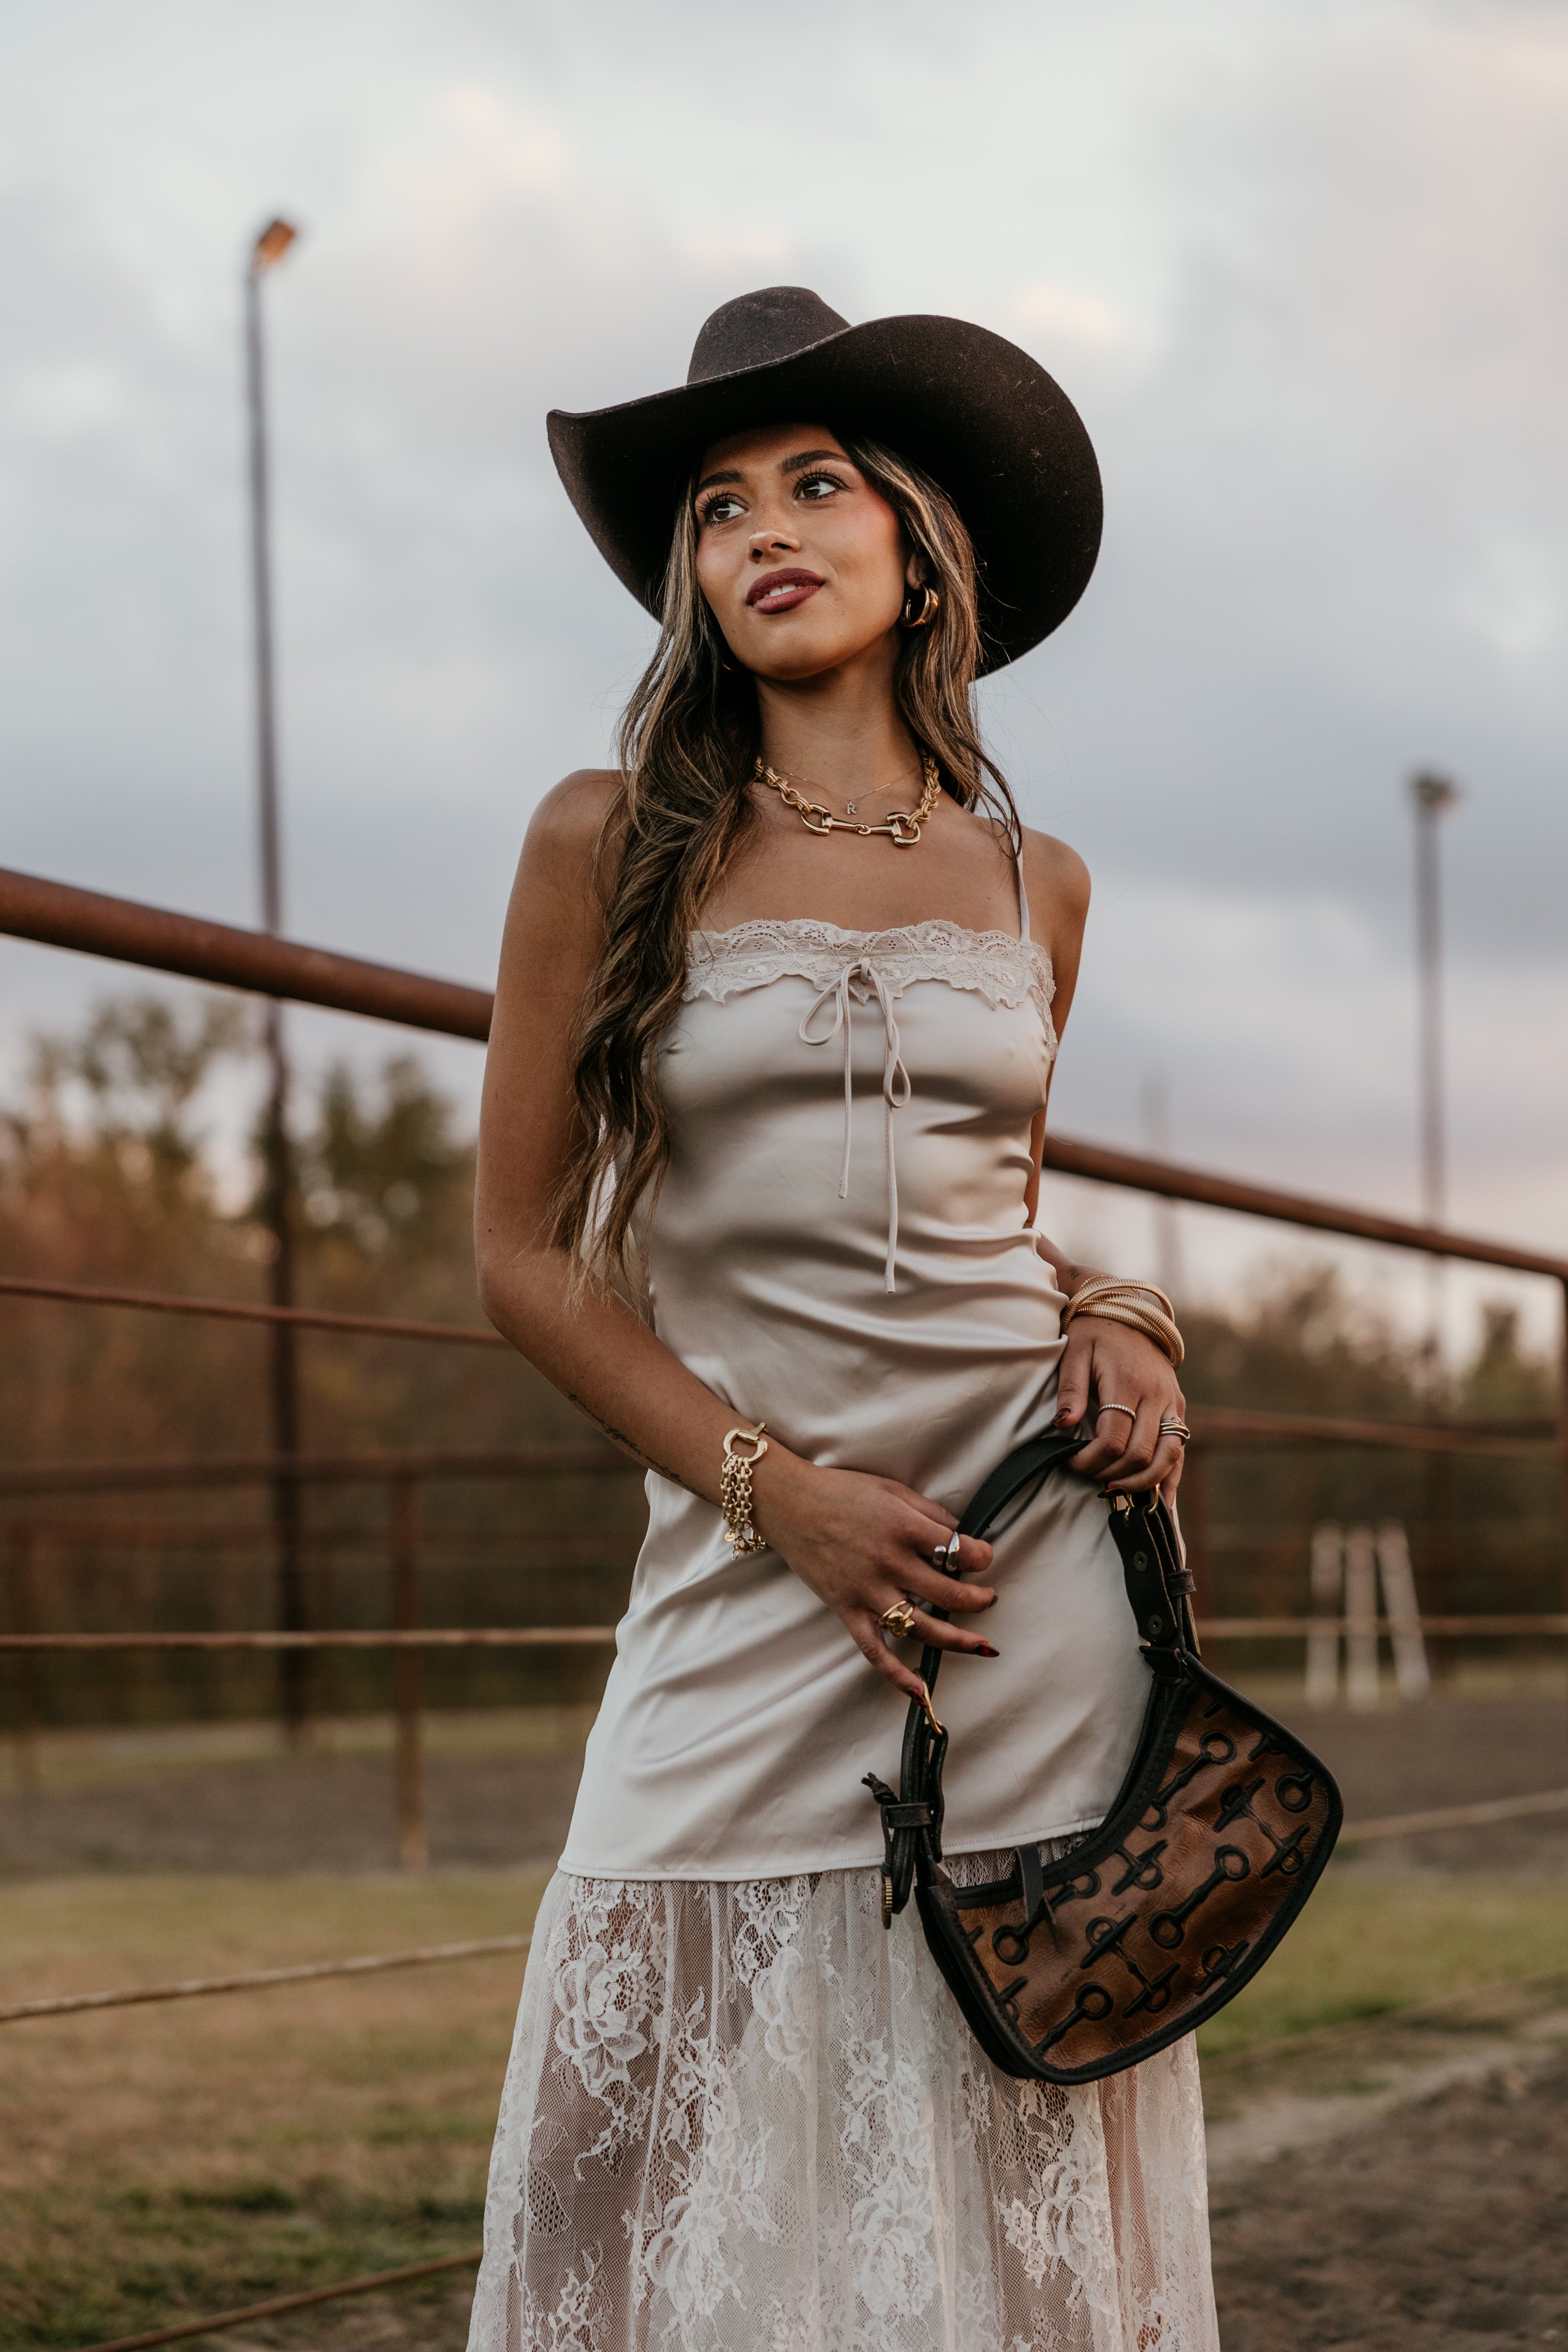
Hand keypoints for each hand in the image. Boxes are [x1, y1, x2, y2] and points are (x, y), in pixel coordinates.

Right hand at [753, 1451, 998, 1701]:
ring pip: (922, 1628)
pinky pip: (875, 1651)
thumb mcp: (893, 1490)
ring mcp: (867, 1592)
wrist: (789, 1503)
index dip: (982, 1557)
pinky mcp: (847, 1610)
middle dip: (980, 1600)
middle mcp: (890, 1564)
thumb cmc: (841, 1491)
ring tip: (983, 1645)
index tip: (984, 1557)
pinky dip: (897, 1675)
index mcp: (904, 1529)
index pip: (960, 1553)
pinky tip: (920, 1691)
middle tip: (988, 1598)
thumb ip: (929, 1512)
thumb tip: (959, 1535)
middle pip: (950, 1595)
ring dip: (958, 1640)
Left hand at [1054, 1315, 1186, 1499]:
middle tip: (1089, 1478)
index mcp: (1128, 1382)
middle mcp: (1156, 1395)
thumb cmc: (1094, 1334)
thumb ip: (1070, 1389)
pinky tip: (1162, 1502)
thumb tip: (1062, 1424)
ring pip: (1167, 1457)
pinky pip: (1180, 1450)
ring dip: (1142, 1482)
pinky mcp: (1178, 1408)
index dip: (1091, 1460)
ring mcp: (1172, 1402)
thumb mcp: (1074, 1352)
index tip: (1070, 1463)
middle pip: (1140, 1453)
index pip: (1113, 1439)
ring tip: (1116, 1491)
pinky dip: (1171, 1477)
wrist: (1127, 1313)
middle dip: (1112, 1474)